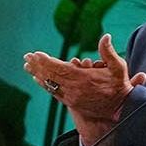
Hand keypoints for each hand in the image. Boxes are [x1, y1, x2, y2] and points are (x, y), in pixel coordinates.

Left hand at [23, 34, 145, 139]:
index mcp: (83, 79)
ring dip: (37, 74)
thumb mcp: (118, 67)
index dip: (46, 61)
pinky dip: (44, 84)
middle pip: (51, 76)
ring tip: (27, 66)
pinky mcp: (70, 102)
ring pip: (50, 85)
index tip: (36, 54)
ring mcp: (70, 97)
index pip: (59, 68)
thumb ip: (108, 52)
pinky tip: (37, 79)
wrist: (118, 109)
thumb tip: (105, 36)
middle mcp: (73, 89)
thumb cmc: (119, 86)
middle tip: (26, 57)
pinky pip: (54, 92)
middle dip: (37, 66)